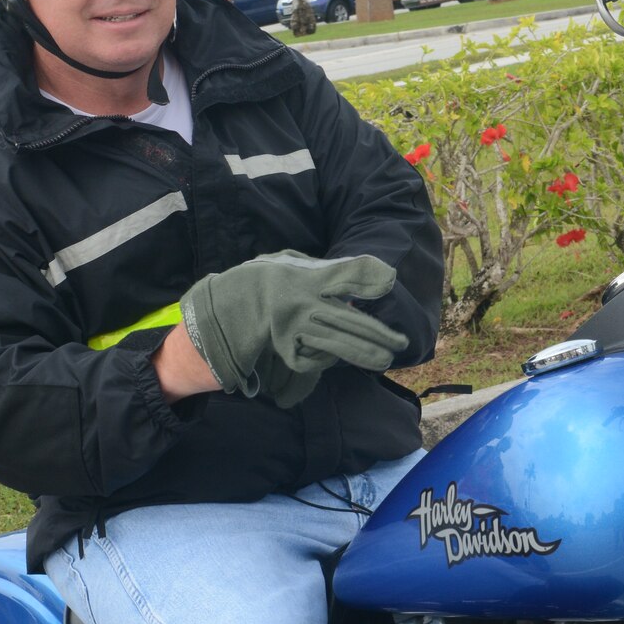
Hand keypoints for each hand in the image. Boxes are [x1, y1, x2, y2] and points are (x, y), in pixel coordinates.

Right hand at [180, 252, 408, 404]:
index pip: (342, 274)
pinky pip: (312, 358)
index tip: (388, 281)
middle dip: (377, 333)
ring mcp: (293, 328)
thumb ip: (326, 271)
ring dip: (363, 353)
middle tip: (400, 343)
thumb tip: (370, 281)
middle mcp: (302, 302)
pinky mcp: (283, 348)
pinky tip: (334, 355)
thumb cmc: (264, 281)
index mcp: (305, 277)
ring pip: (336, 344)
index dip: (366, 276)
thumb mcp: (292, 264)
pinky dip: (325, 358)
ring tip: (384, 359)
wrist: (224, 307)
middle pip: (348, 319)